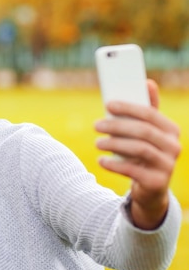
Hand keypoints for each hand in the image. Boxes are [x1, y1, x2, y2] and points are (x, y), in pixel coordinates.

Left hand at [94, 79, 180, 228]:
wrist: (151, 188)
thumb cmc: (145, 153)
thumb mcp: (147, 133)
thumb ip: (147, 110)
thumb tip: (147, 82)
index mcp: (171, 130)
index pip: (150, 114)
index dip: (129, 108)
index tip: (108, 105)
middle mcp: (174, 146)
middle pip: (143, 131)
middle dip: (117, 126)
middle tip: (96, 125)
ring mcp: (167, 165)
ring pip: (139, 149)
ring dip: (114, 144)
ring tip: (97, 143)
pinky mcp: (157, 182)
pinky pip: (133, 170)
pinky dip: (114, 164)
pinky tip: (101, 160)